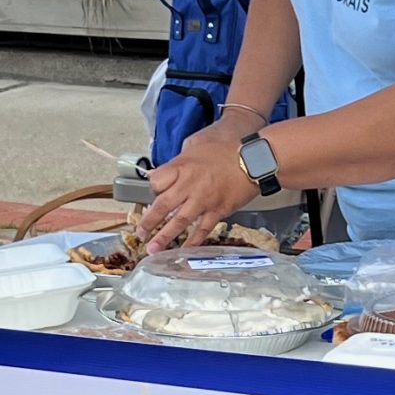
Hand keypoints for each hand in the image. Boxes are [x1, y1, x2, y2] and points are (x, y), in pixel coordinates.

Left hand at [143, 121, 259, 249]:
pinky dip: (193, 241)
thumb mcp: (196, 143)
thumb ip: (180, 159)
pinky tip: (184, 250)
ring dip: (164, 237)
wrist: (254, 157)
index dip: (151, 190)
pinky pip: (202, 229)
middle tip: (139, 233)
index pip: (155, 182)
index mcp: (181, 166)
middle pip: (162, 205)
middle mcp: (189, 185)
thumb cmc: (226, 146)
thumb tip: (169, 170)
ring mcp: (203, 200)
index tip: (150, 196)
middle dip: (148, 221)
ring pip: (178, 221)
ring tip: (152, 249)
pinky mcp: (218, 210)